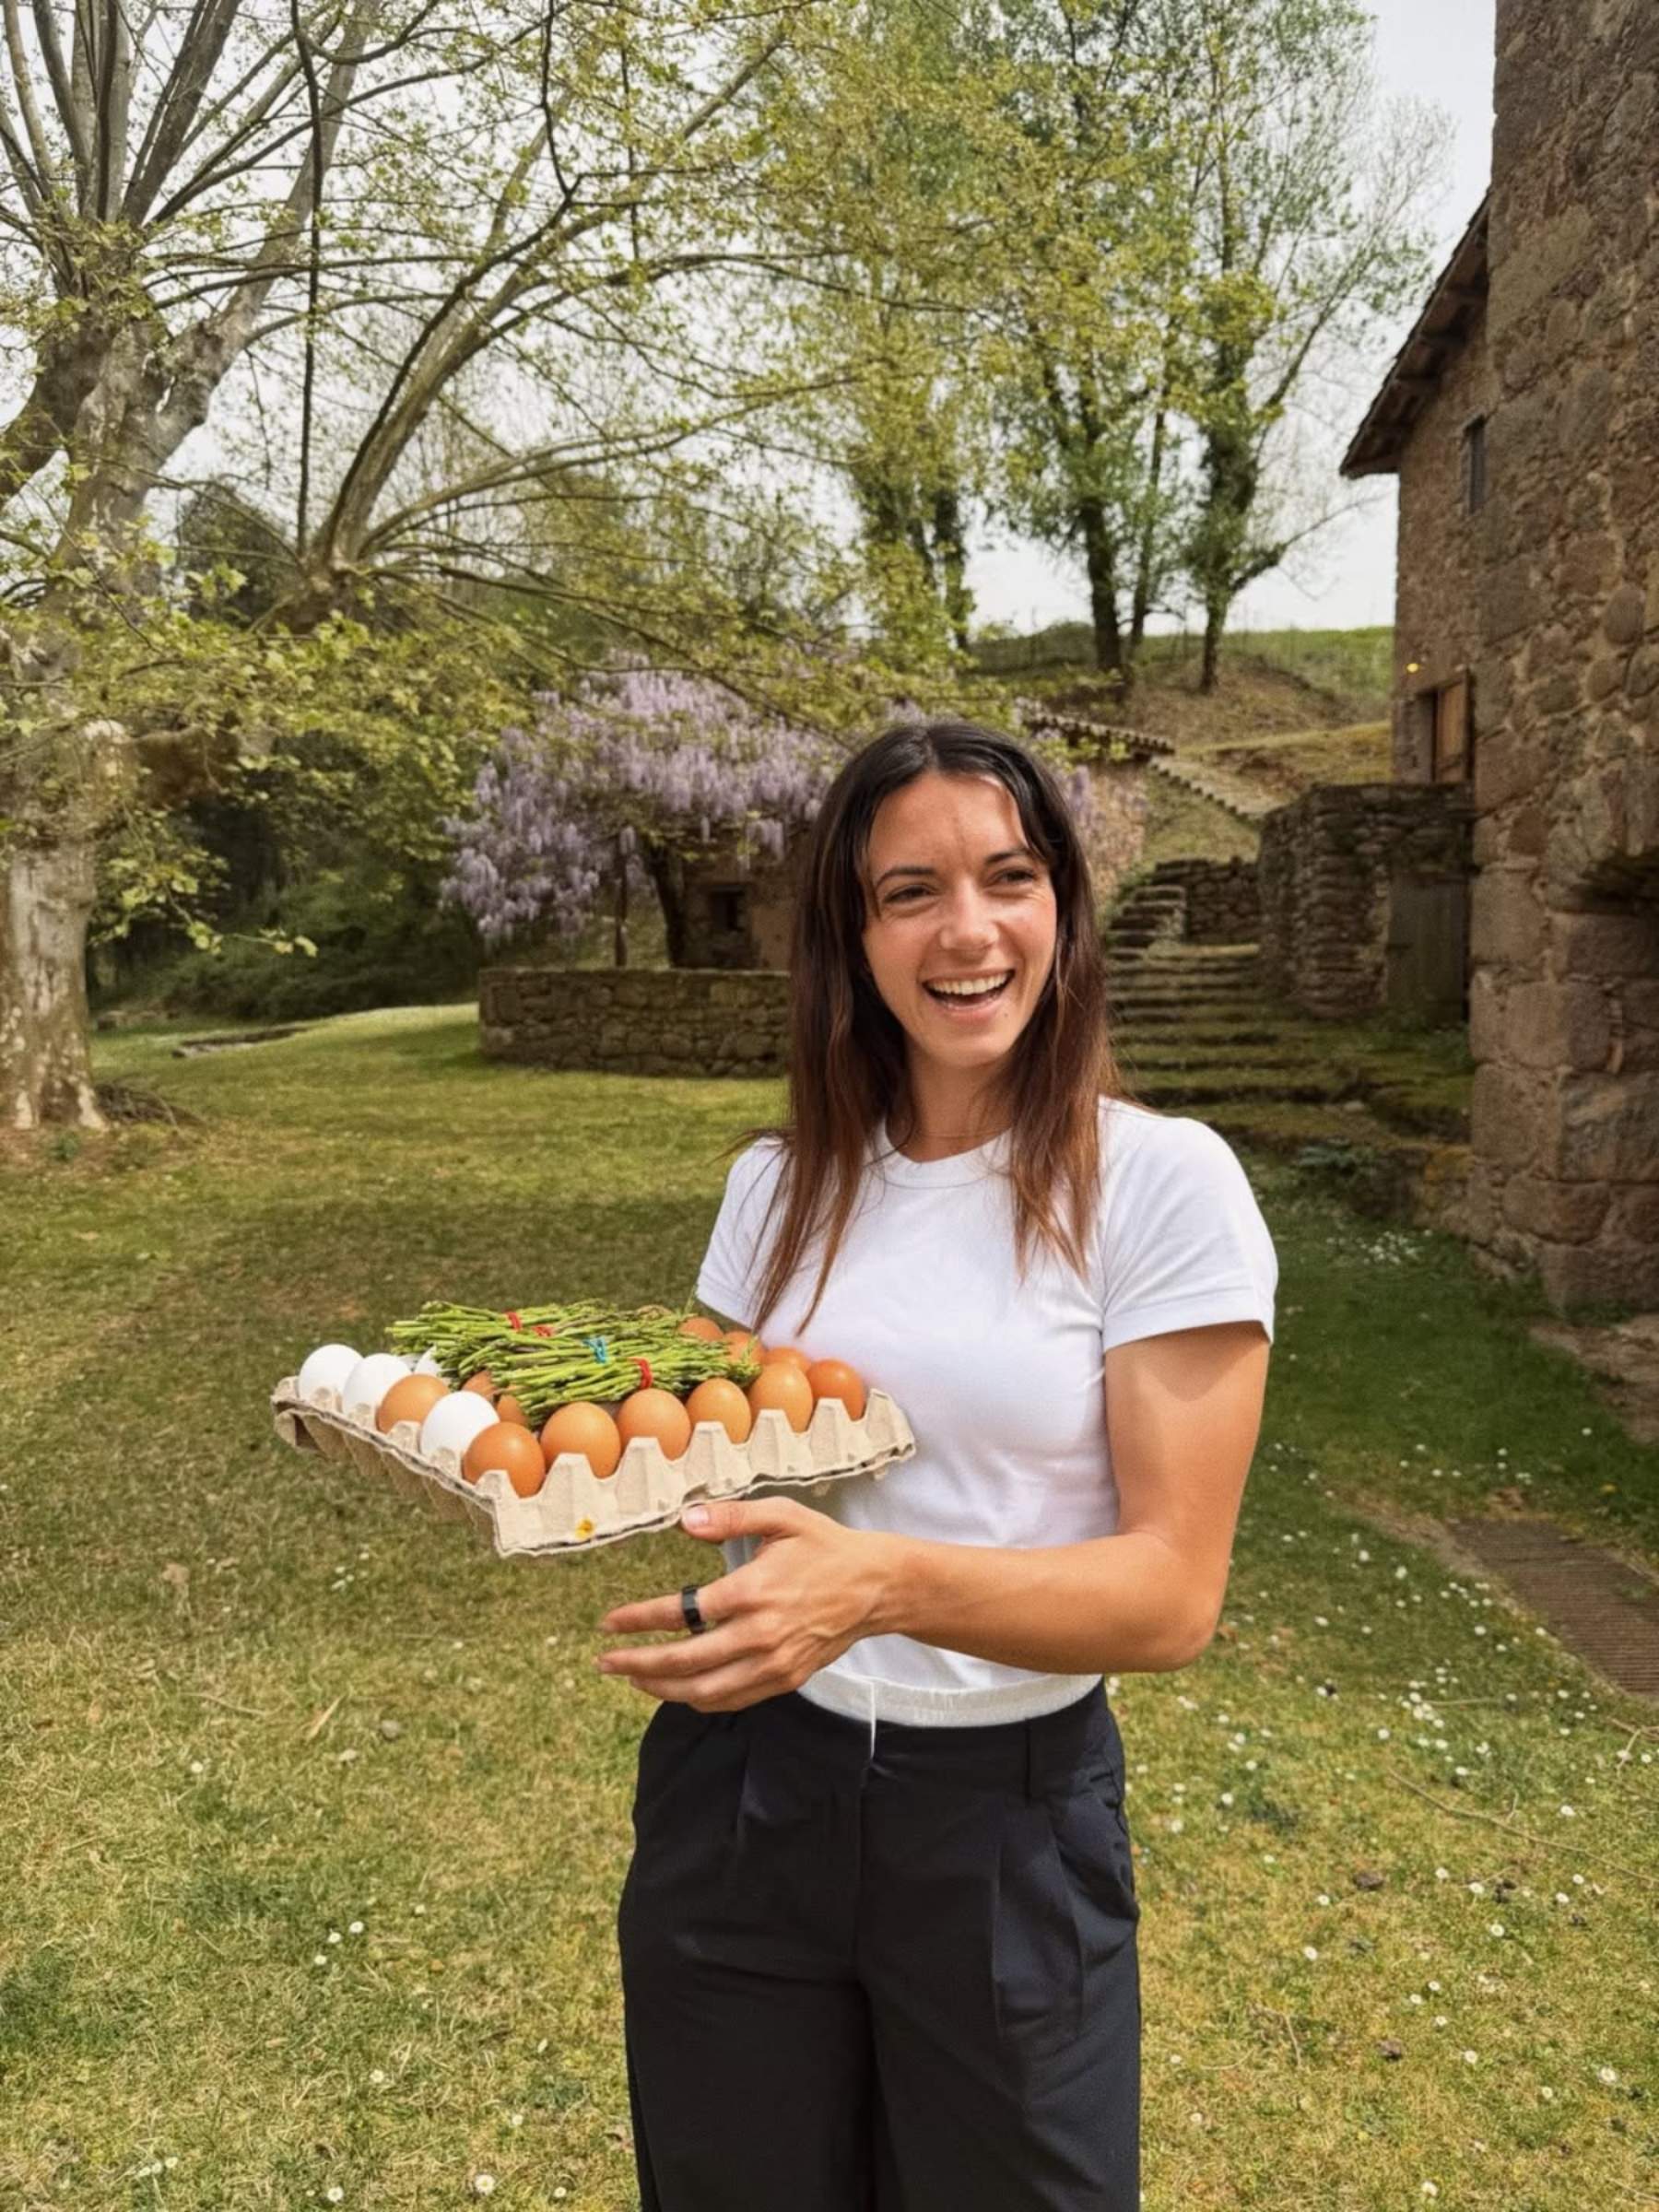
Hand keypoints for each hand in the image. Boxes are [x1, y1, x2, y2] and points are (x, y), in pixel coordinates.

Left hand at [595, 1496, 893, 1713]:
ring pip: (704, 1692)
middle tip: (605, 1661)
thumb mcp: (782, 1516)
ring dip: (661, 1689)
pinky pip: (732, 1700)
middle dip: (637, 1663)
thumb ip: (730, 1517)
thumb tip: (685, 1520)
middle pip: (684, 1662)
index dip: (638, 1619)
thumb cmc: (825, 1547)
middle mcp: (759, 1634)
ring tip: (633, 1677)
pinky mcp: (785, 1679)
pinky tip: (678, 1689)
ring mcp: (773, 1663)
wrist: (876, 1587)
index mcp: (753, 1591)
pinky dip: (698, 1699)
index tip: (608, 1623)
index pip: (681, 1613)